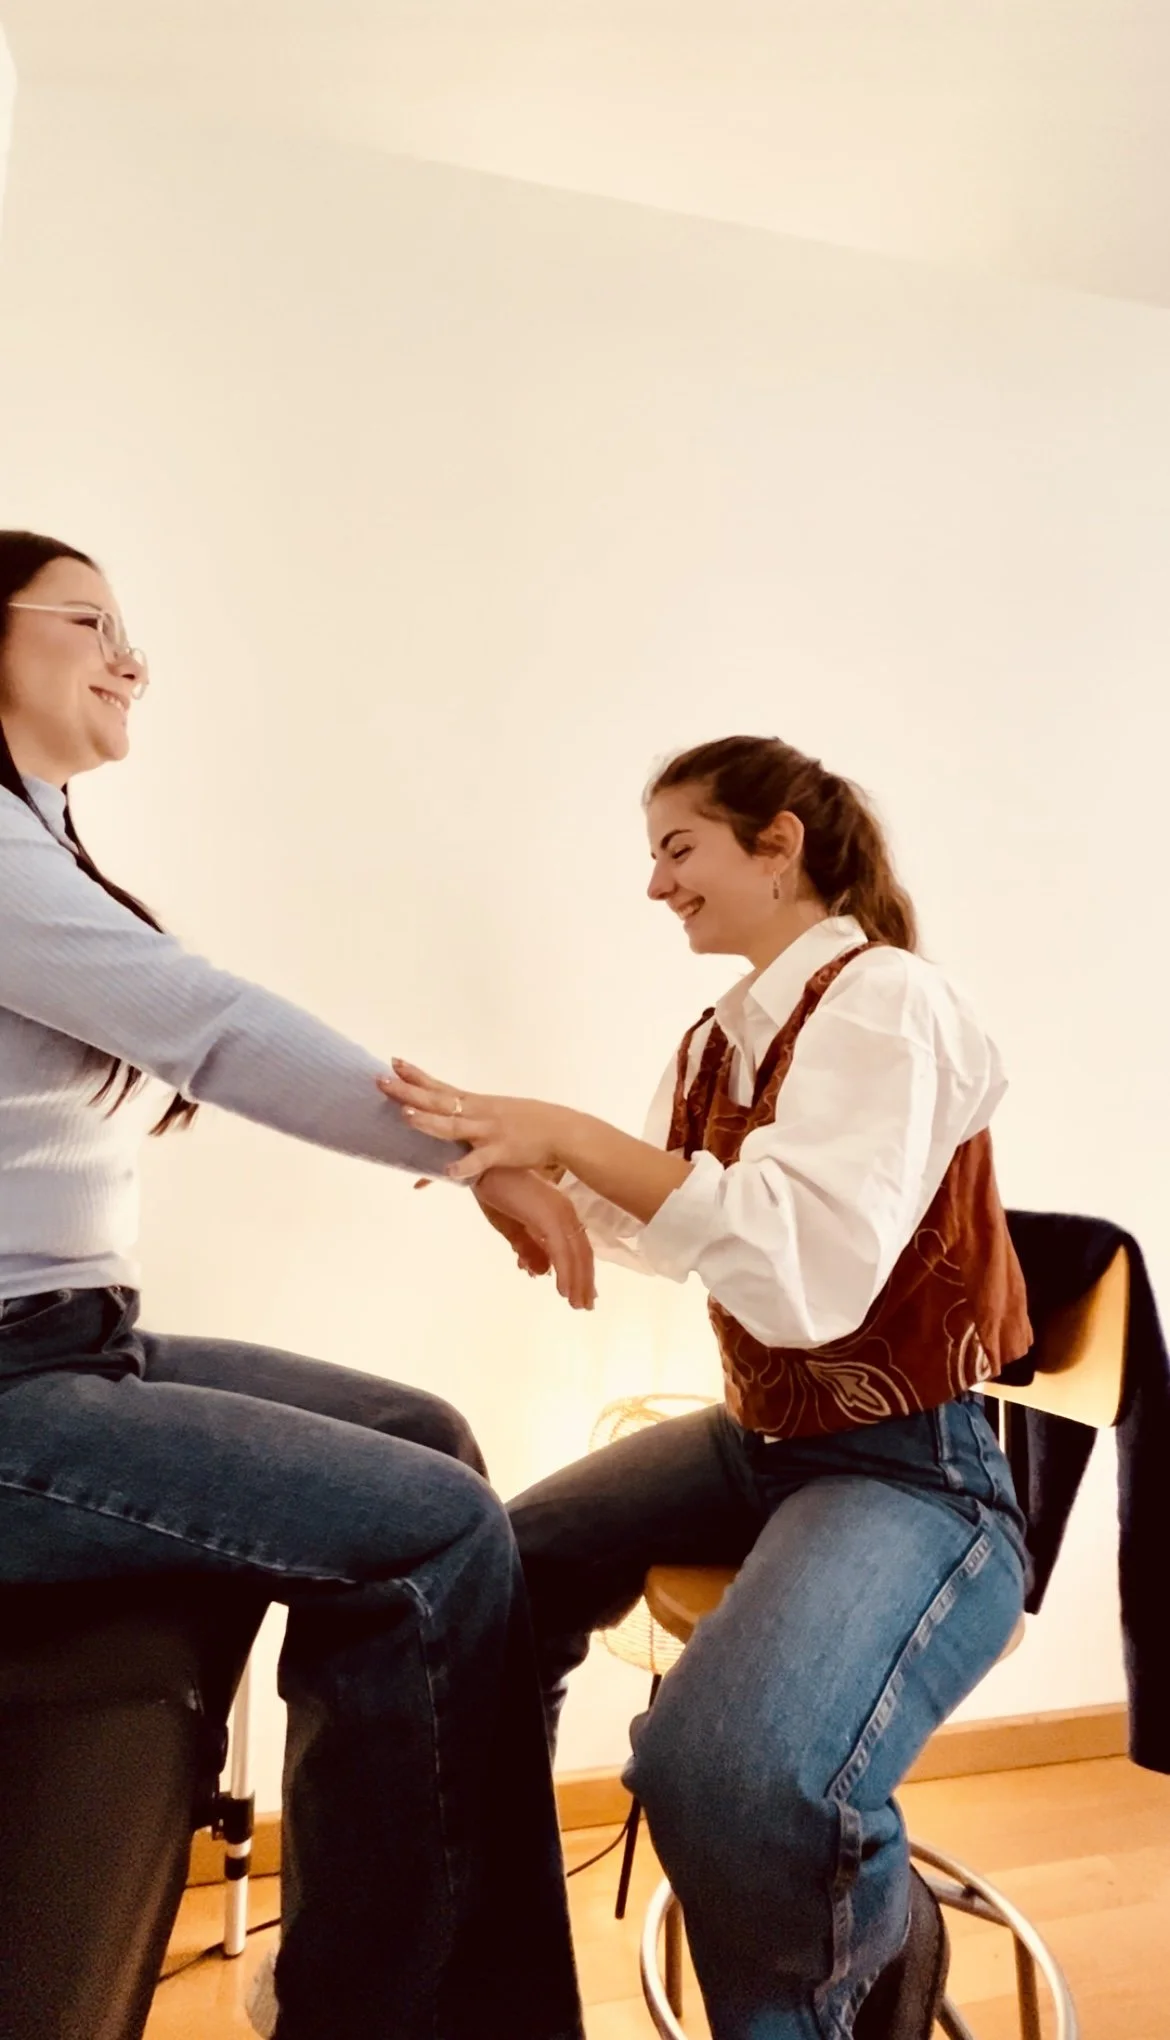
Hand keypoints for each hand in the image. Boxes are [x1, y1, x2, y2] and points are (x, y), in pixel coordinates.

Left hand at [378, 1061, 568, 1180]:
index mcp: (475, 1103)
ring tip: (406, 1115)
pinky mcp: (501, 1152)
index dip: (415, 1075)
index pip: (439, 1085)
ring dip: (429, 1122)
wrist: (562, 1130)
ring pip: (453, 1126)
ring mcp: (488, 1131)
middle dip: (408, 1091)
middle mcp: (477, 1112)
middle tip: (380, 1080)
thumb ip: (468, 1132)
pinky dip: (463, 1166)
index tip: (392, 1062)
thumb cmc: (527, 1125)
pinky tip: (446, 1172)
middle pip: (437, 1100)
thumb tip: (446, 1145)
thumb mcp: (496, 1119)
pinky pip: (479, 1160)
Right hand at [474, 1168, 594, 1309]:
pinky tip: (562, 1290)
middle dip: (584, 1281)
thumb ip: (528, 1248)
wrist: (482, 1168)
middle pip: (582, 1252)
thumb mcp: (512, 1227)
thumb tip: (542, 1272)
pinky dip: (565, 1272)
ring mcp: (558, 1214)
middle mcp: (564, 1212)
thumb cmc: (496, 1191)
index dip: (581, 1270)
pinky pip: (560, 1251)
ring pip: (575, 1255)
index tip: (583, 1292)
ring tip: (576, 1304)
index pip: (577, 1246)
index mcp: (558, 1212)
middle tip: (586, 1305)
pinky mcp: (547, 1217)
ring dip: (577, 1282)